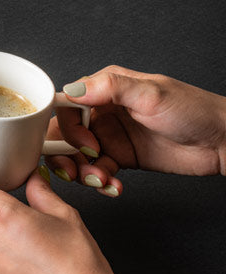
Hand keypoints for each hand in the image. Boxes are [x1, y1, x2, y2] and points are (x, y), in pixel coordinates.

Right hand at [47, 66, 225, 195]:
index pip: (66, 106)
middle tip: (75, 171)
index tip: (84, 145)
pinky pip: (97, 171)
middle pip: (65, 134)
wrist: (222, 142)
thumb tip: (72, 89)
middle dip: (64, 155)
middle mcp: (103, 112)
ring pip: (77, 156)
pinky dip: (100, 181)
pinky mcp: (121, 158)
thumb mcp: (151, 94)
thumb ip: (110, 88)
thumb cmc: (194, 110)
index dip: (67, 128)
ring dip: (82, 173)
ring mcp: (111, 136)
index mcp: (105, 90)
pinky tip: (113, 186)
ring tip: (100, 181)